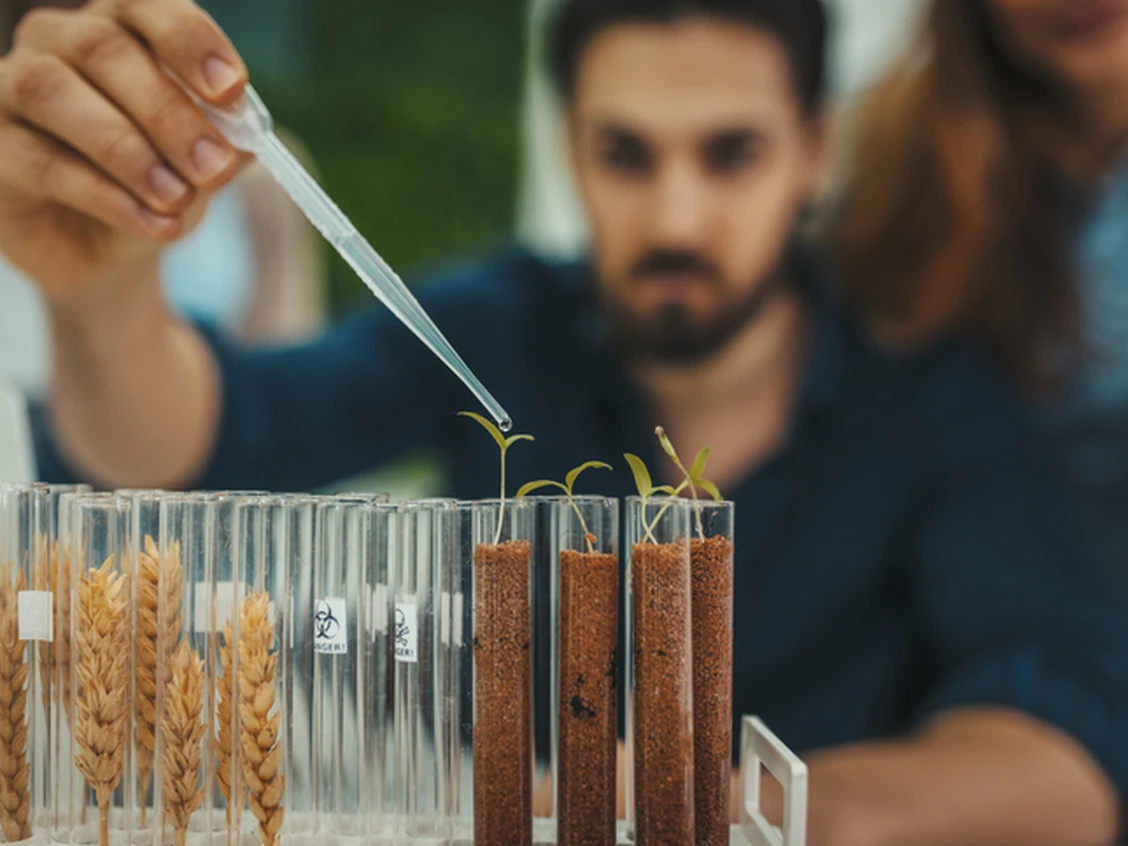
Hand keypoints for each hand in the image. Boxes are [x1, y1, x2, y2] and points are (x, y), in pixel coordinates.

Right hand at [0, 0, 246, 305]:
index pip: (141, 5)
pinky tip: (155, 224)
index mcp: (115, 28)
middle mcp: (55, 43)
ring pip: (54, 93)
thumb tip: (244, 136)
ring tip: (177, 197)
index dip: (188, 41)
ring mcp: (11, 91)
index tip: (232, 90)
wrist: (108, 250)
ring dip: (127, 150)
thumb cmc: (157, 185)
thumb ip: (221, 140)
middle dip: (167, 111)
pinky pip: (42, 161)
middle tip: (214, 165)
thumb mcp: (200, 163)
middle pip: (101, 48)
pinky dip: (108, 197)